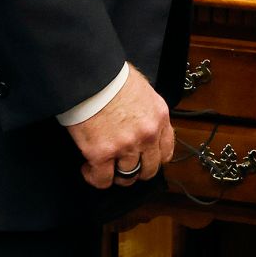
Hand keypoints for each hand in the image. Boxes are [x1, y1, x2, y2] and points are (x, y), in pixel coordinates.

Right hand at [67, 64, 174, 189]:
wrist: (91, 77)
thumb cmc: (113, 78)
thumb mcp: (143, 91)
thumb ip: (147, 112)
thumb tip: (140, 123)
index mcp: (159, 117)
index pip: (166, 152)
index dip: (153, 159)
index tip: (144, 159)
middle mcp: (147, 135)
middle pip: (149, 170)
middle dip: (137, 171)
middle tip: (123, 165)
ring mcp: (125, 146)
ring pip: (127, 177)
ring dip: (115, 174)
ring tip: (105, 165)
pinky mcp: (101, 154)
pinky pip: (102, 180)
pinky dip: (95, 177)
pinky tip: (89, 167)